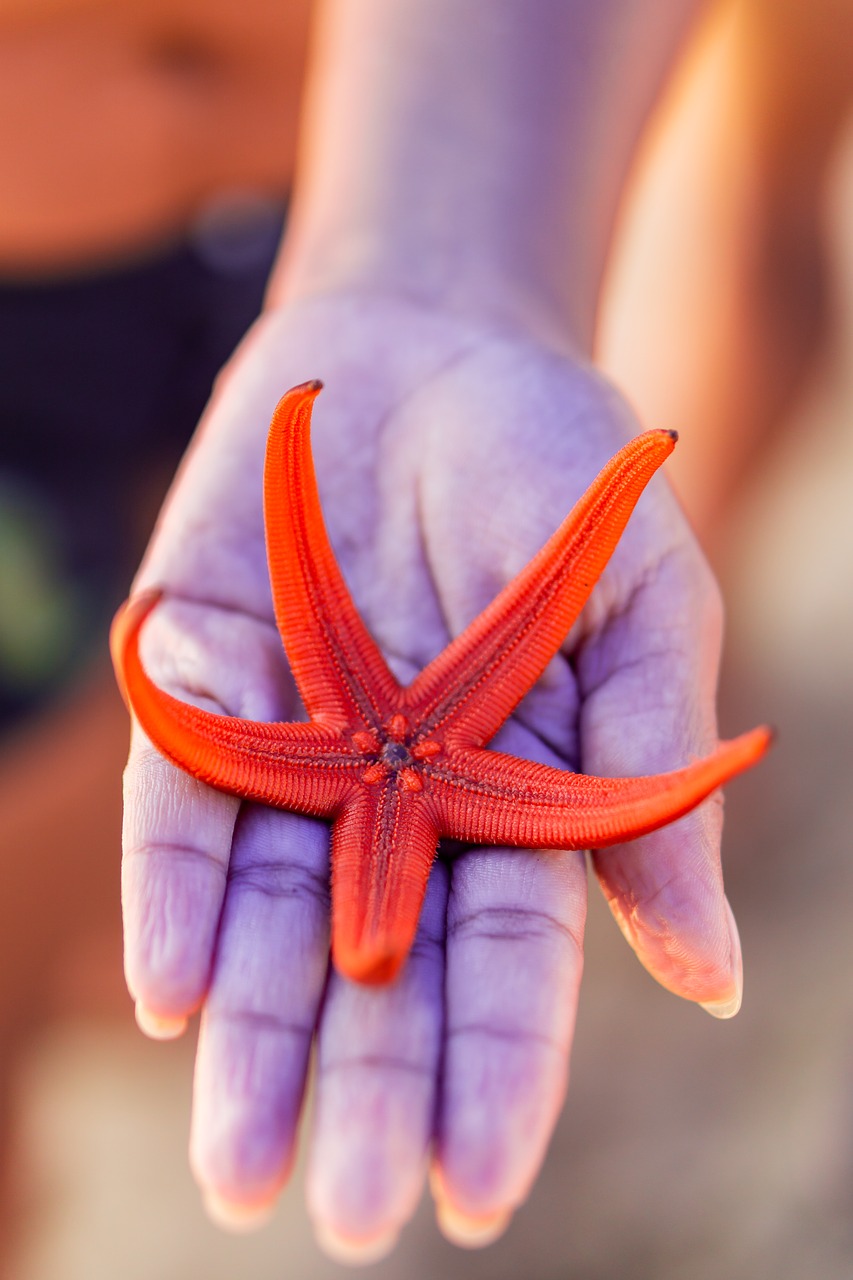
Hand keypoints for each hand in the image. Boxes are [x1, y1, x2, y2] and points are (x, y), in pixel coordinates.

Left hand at [121, 291, 735, 1256]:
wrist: (435, 347)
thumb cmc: (560, 477)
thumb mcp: (639, 610)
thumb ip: (653, 784)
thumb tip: (709, 980)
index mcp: (510, 799)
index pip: (508, 960)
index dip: (497, 1073)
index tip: (474, 1193)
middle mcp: (393, 798)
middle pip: (377, 966)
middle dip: (365, 1088)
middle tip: (343, 1218)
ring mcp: (293, 746)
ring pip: (263, 915)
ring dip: (250, 1035)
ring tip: (241, 1167)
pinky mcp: (202, 679)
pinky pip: (183, 799)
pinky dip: (174, 887)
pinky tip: (172, 990)